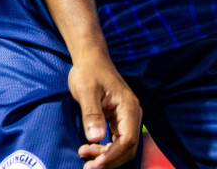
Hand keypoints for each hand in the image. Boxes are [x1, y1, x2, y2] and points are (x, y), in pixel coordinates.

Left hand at [68, 52, 140, 168]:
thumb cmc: (88, 71)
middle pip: (127, 148)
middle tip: (87, 166)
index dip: (112, 155)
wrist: (90, 58)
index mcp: (129, 108)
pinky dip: (104, 149)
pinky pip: (116, 141)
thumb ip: (91, 114)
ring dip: (105, 156)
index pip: (127, 140)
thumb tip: (95, 138)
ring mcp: (126, 119)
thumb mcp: (86, 90)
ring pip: (122, 147)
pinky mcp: (118, 120)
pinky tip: (89, 149)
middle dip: (108, 159)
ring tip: (84, 156)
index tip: (95, 163)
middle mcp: (132, 116)